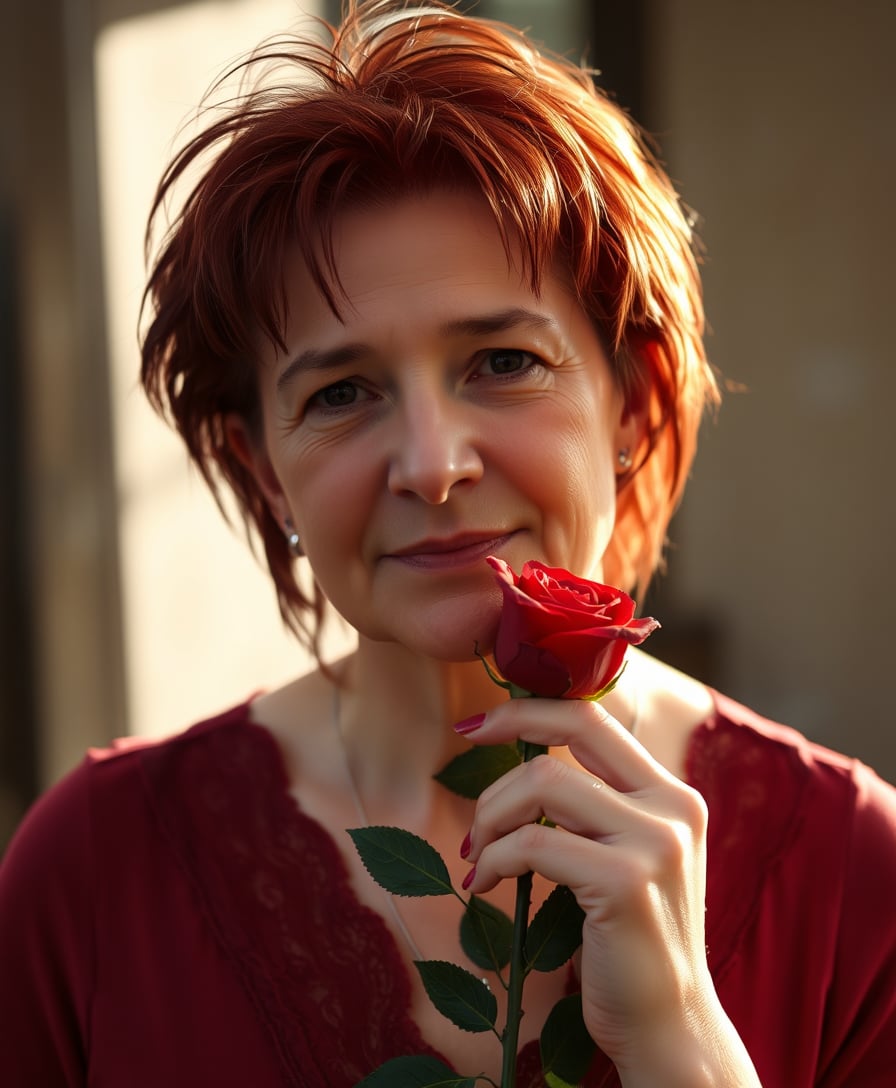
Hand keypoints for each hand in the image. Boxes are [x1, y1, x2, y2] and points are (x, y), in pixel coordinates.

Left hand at [457, 697, 760, 1086]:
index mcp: (672, 794)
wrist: (670, 1025)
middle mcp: (673, 807)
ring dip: (492, 815)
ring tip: (480, 853)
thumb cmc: (630, 940)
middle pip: (573, 730)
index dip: (531, 709)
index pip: (596, 717)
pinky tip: (488, 881)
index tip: (479, 724)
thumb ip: (595, 807)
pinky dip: (497, 858)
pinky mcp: (626, 882)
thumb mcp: (626, 856)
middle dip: (509, 730)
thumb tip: (523, 761)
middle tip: (466, 758)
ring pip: (543, 784)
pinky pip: (534, 844)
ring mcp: (655, 842)